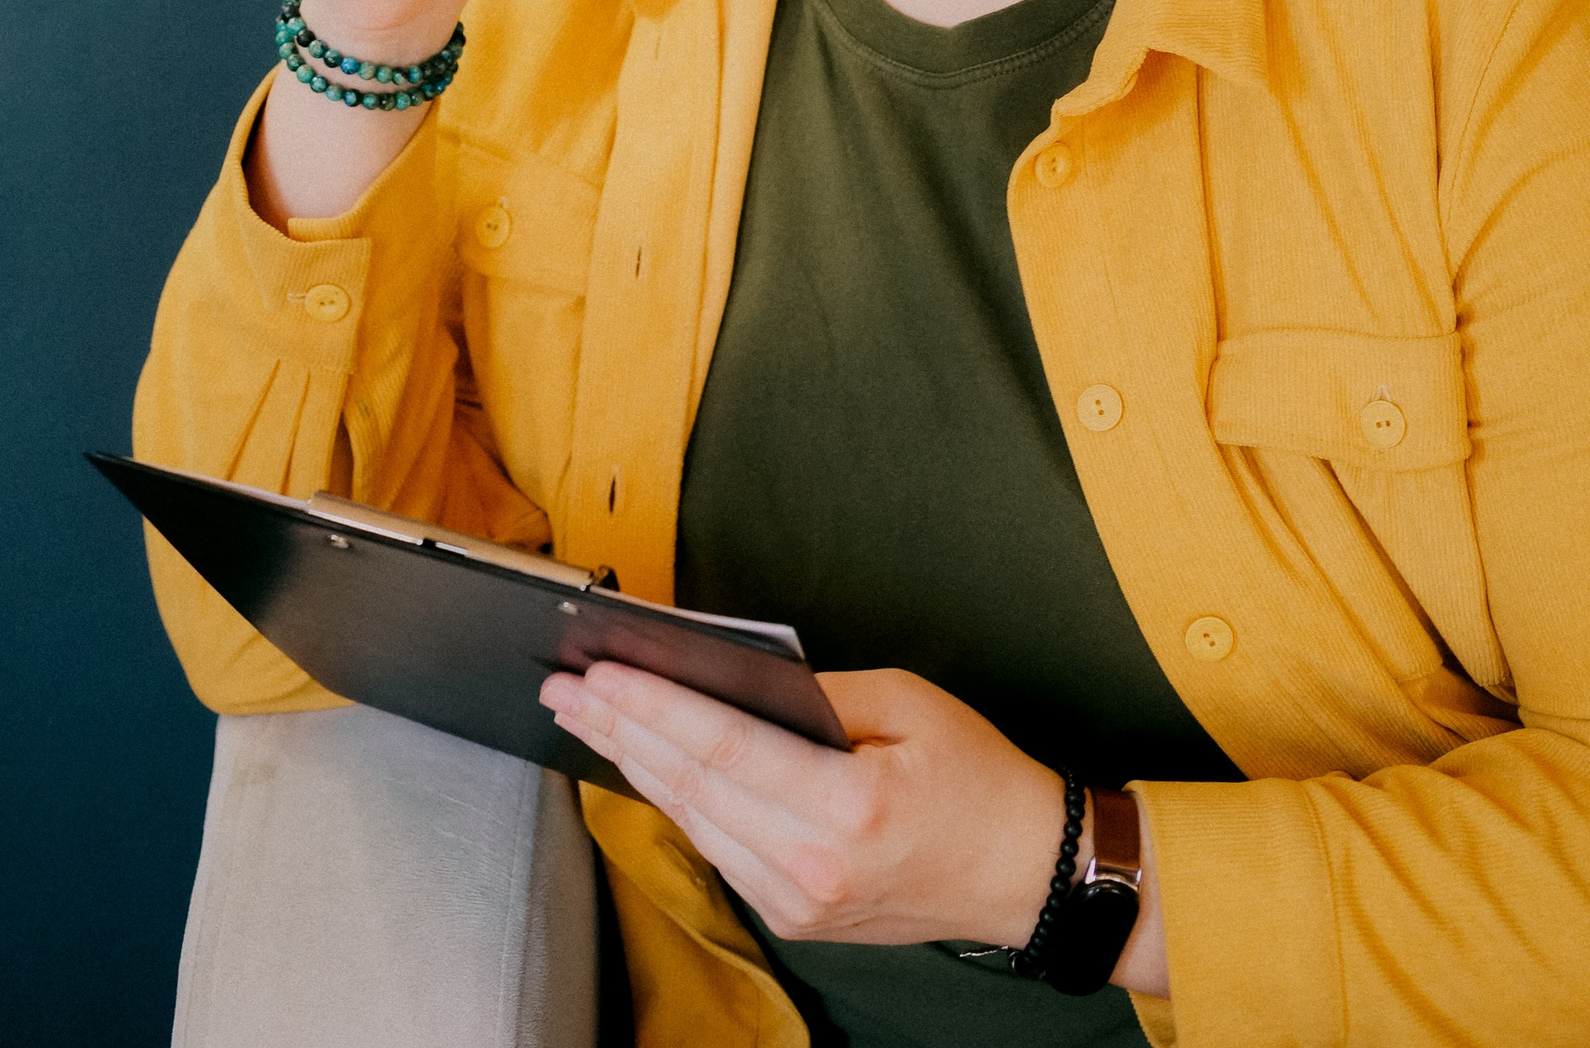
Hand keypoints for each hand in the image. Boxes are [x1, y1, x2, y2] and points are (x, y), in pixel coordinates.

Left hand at [540, 661, 1069, 950]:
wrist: (1024, 873)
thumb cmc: (976, 777)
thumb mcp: (907, 702)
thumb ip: (818, 692)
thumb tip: (738, 677)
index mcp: (848, 807)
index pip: (723, 746)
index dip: (654, 706)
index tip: (600, 673)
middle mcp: (814, 865)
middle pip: (693, 786)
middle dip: (621, 731)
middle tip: (566, 690)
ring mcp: (800, 901)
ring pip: (695, 822)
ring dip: (636, 766)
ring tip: (590, 720)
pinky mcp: (796, 915)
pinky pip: (719, 850)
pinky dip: (678, 803)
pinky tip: (646, 766)